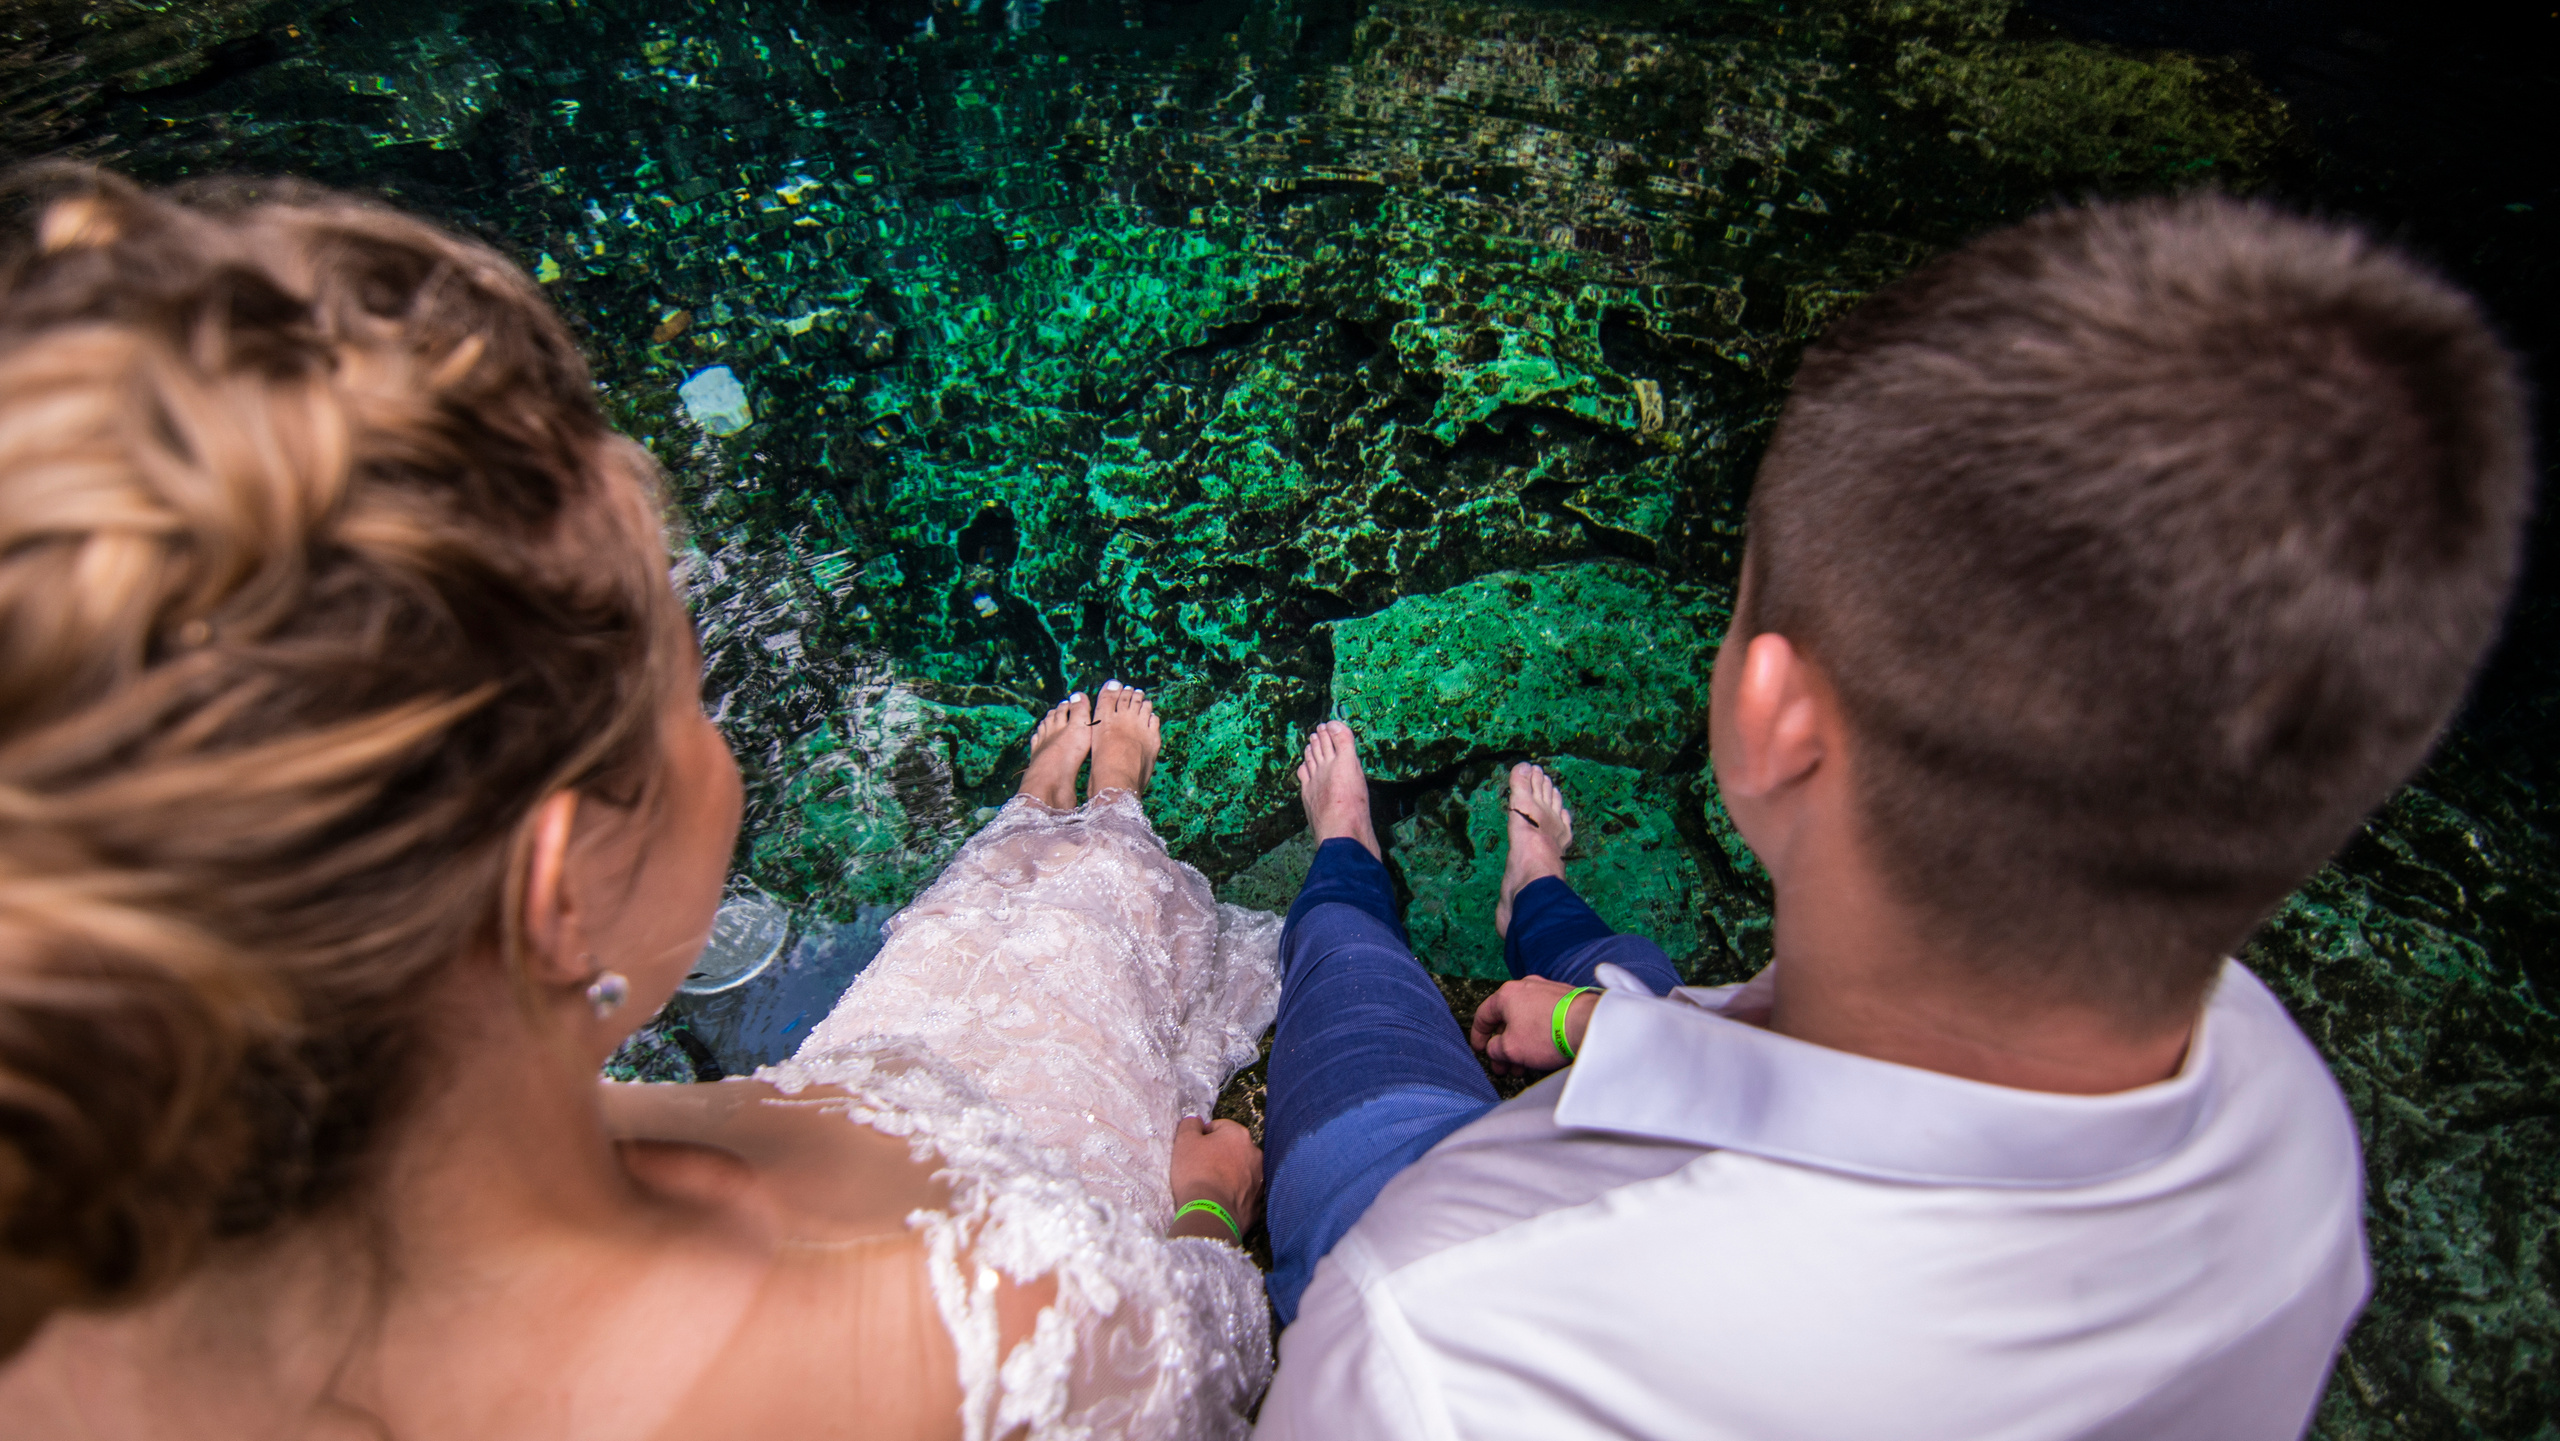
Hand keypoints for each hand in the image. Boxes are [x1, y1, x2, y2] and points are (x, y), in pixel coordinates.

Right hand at [1168, 1116, 1261, 1240]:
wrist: (1210, 1213)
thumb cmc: (1196, 1173)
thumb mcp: (1184, 1142)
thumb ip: (1190, 1125)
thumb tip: (1195, 1120)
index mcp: (1239, 1135)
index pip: (1219, 1126)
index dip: (1203, 1137)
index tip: (1193, 1151)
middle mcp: (1255, 1153)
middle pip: (1232, 1148)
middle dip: (1218, 1154)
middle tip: (1200, 1168)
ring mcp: (1259, 1178)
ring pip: (1240, 1169)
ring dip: (1228, 1173)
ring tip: (1210, 1185)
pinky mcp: (1258, 1201)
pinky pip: (1243, 1191)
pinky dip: (1234, 1192)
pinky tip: (1219, 1199)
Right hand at [1469, 977, 1598, 1075]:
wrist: (1588, 1024)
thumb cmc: (1545, 1035)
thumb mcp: (1510, 1049)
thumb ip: (1495, 1049)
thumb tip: (1495, 1048)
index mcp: (1507, 994)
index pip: (1483, 1015)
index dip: (1478, 1036)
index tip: (1480, 1051)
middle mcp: (1526, 987)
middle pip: (1507, 1019)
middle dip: (1503, 1046)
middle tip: (1505, 1066)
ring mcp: (1547, 990)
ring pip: (1526, 1019)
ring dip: (1521, 1043)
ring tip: (1524, 1066)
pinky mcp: (1565, 997)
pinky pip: (1543, 1017)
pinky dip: (1538, 1034)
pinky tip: (1542, 1052)